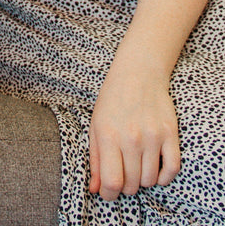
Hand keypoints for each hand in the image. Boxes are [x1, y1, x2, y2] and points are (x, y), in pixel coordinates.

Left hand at [89, 58, 180, 201]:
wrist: (138, 73)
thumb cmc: (113, 99)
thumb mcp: (96, 125)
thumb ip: (95, 159)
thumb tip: (96, 189)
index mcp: (109, 134)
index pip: (112, 181)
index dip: (109, 194)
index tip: (108, 191)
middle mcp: (131, 137)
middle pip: (132, 184)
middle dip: (126, 186)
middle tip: (123, 174)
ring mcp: (153, 136)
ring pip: (151, 180)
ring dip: (143, 180)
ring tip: (137, 167)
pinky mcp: (170, 133)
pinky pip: (172, 169)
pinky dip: (164, 177)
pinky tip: (155, 169)